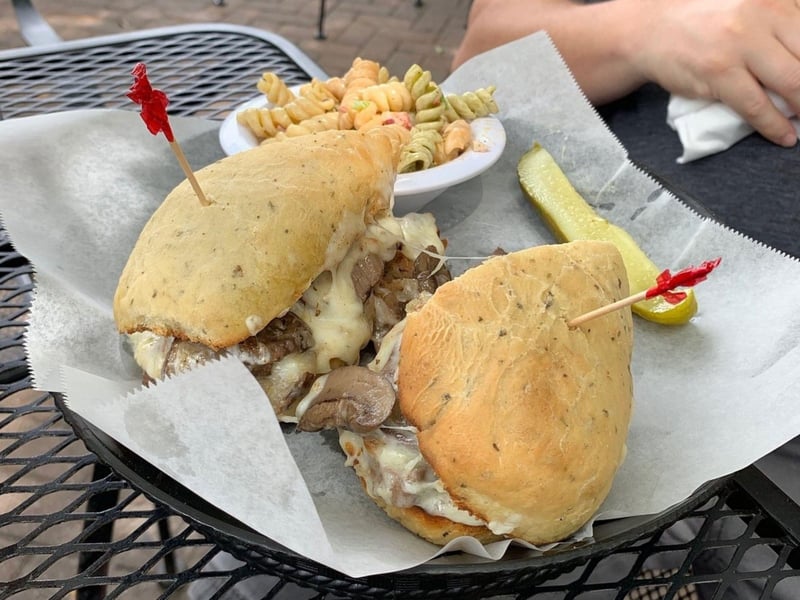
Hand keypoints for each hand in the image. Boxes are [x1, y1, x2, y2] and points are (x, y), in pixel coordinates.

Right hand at [631, 0, 799, 145]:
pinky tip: (785, 136)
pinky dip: (775, 125)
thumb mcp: (750, 7)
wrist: (650, 29)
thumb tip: (799, 63)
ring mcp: (740, 44)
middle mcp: (762, 13)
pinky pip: (756, 105)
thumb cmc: (701, 21)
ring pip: (792, 82)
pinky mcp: (718, 71)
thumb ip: (779, 24)